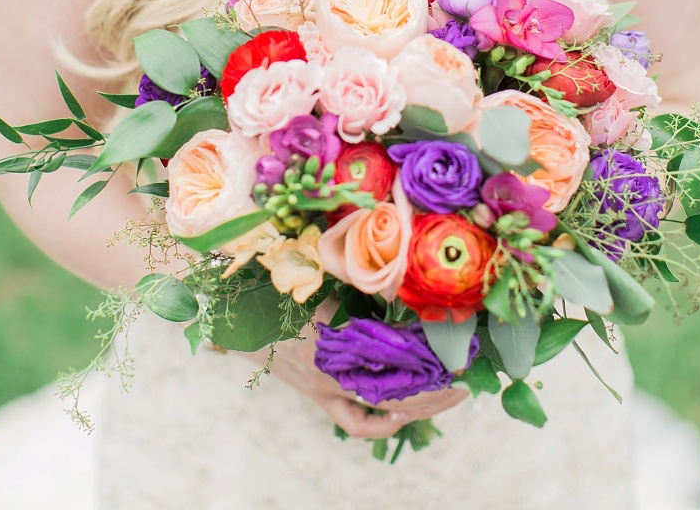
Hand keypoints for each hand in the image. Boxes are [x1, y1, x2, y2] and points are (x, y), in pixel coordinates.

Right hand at [242, 297, 467, 439]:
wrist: (236, 314)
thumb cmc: (279, 289)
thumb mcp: (320, 280)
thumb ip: (357, 284)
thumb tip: (399, 279)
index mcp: (335, 344)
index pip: (395, 364)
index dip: (429, 366)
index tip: (456, 357)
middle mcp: (332, 375)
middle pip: (395, 397)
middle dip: (434, 394)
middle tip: (463, 383)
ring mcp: (325, 390)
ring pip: (379, 413)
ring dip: (414, 408)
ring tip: (444, 395)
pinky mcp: (319, 395)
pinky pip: (353, 420)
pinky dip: (380, 421)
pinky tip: (400, 414)